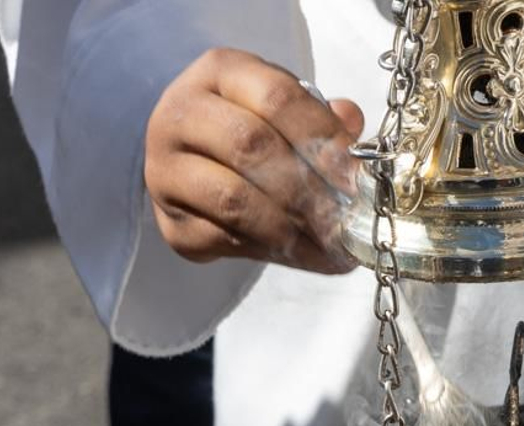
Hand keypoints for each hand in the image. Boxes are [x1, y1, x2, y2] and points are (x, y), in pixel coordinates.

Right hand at [145, 48, 365, 273]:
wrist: (197, 160)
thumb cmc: (251, 126)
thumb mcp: (285, 107)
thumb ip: (321, 117)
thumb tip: (354, 130)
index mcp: (218, 72)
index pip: (277, 97)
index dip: (323, 137)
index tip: (357, 174)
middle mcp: (179, 115)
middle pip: (251, 146)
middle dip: (309, 187)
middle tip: (349, 216)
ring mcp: (166, 173)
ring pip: (235, 200)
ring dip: (294, 227)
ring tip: (334, 243)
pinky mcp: (172, 225)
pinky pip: (226, 240)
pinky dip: (274, 251)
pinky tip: (309, 255)